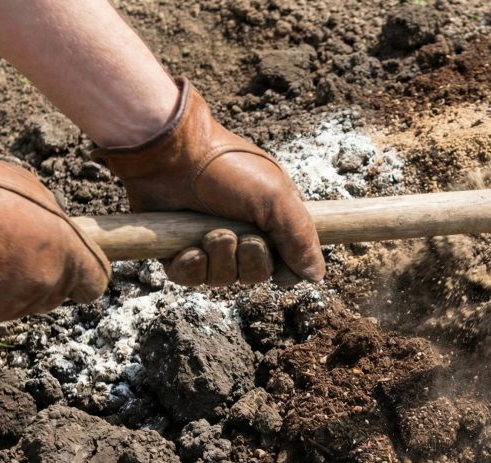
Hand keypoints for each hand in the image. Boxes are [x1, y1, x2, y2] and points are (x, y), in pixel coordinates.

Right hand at [0, 123, 110, 333]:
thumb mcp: (33, 193)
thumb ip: (54, 226)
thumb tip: (56, 238)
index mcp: (67, 255)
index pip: (94, 283)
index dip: (81, 274)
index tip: (69, 265)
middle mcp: (43, 288)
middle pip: (51, 293)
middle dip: (37, 275)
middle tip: (5, 247)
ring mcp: (6, 309)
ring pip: (13, 303)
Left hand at [93, 78, 323, 286]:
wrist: (173, 154)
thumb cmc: (229, 169)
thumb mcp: (277, 199)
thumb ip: (301, 238)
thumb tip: (317, 275)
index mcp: (269, 220)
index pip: (284, 264)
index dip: (282, 269)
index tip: (278, 263)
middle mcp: (239, 233)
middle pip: (253, 275)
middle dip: (249, 261)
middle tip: (242, 237)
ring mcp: (206, 242)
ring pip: (221, 279)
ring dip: (220, 260)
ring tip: (211, 234)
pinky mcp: (176, 248)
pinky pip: (189, 278)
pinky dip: (192, 267)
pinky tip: (190, 249)